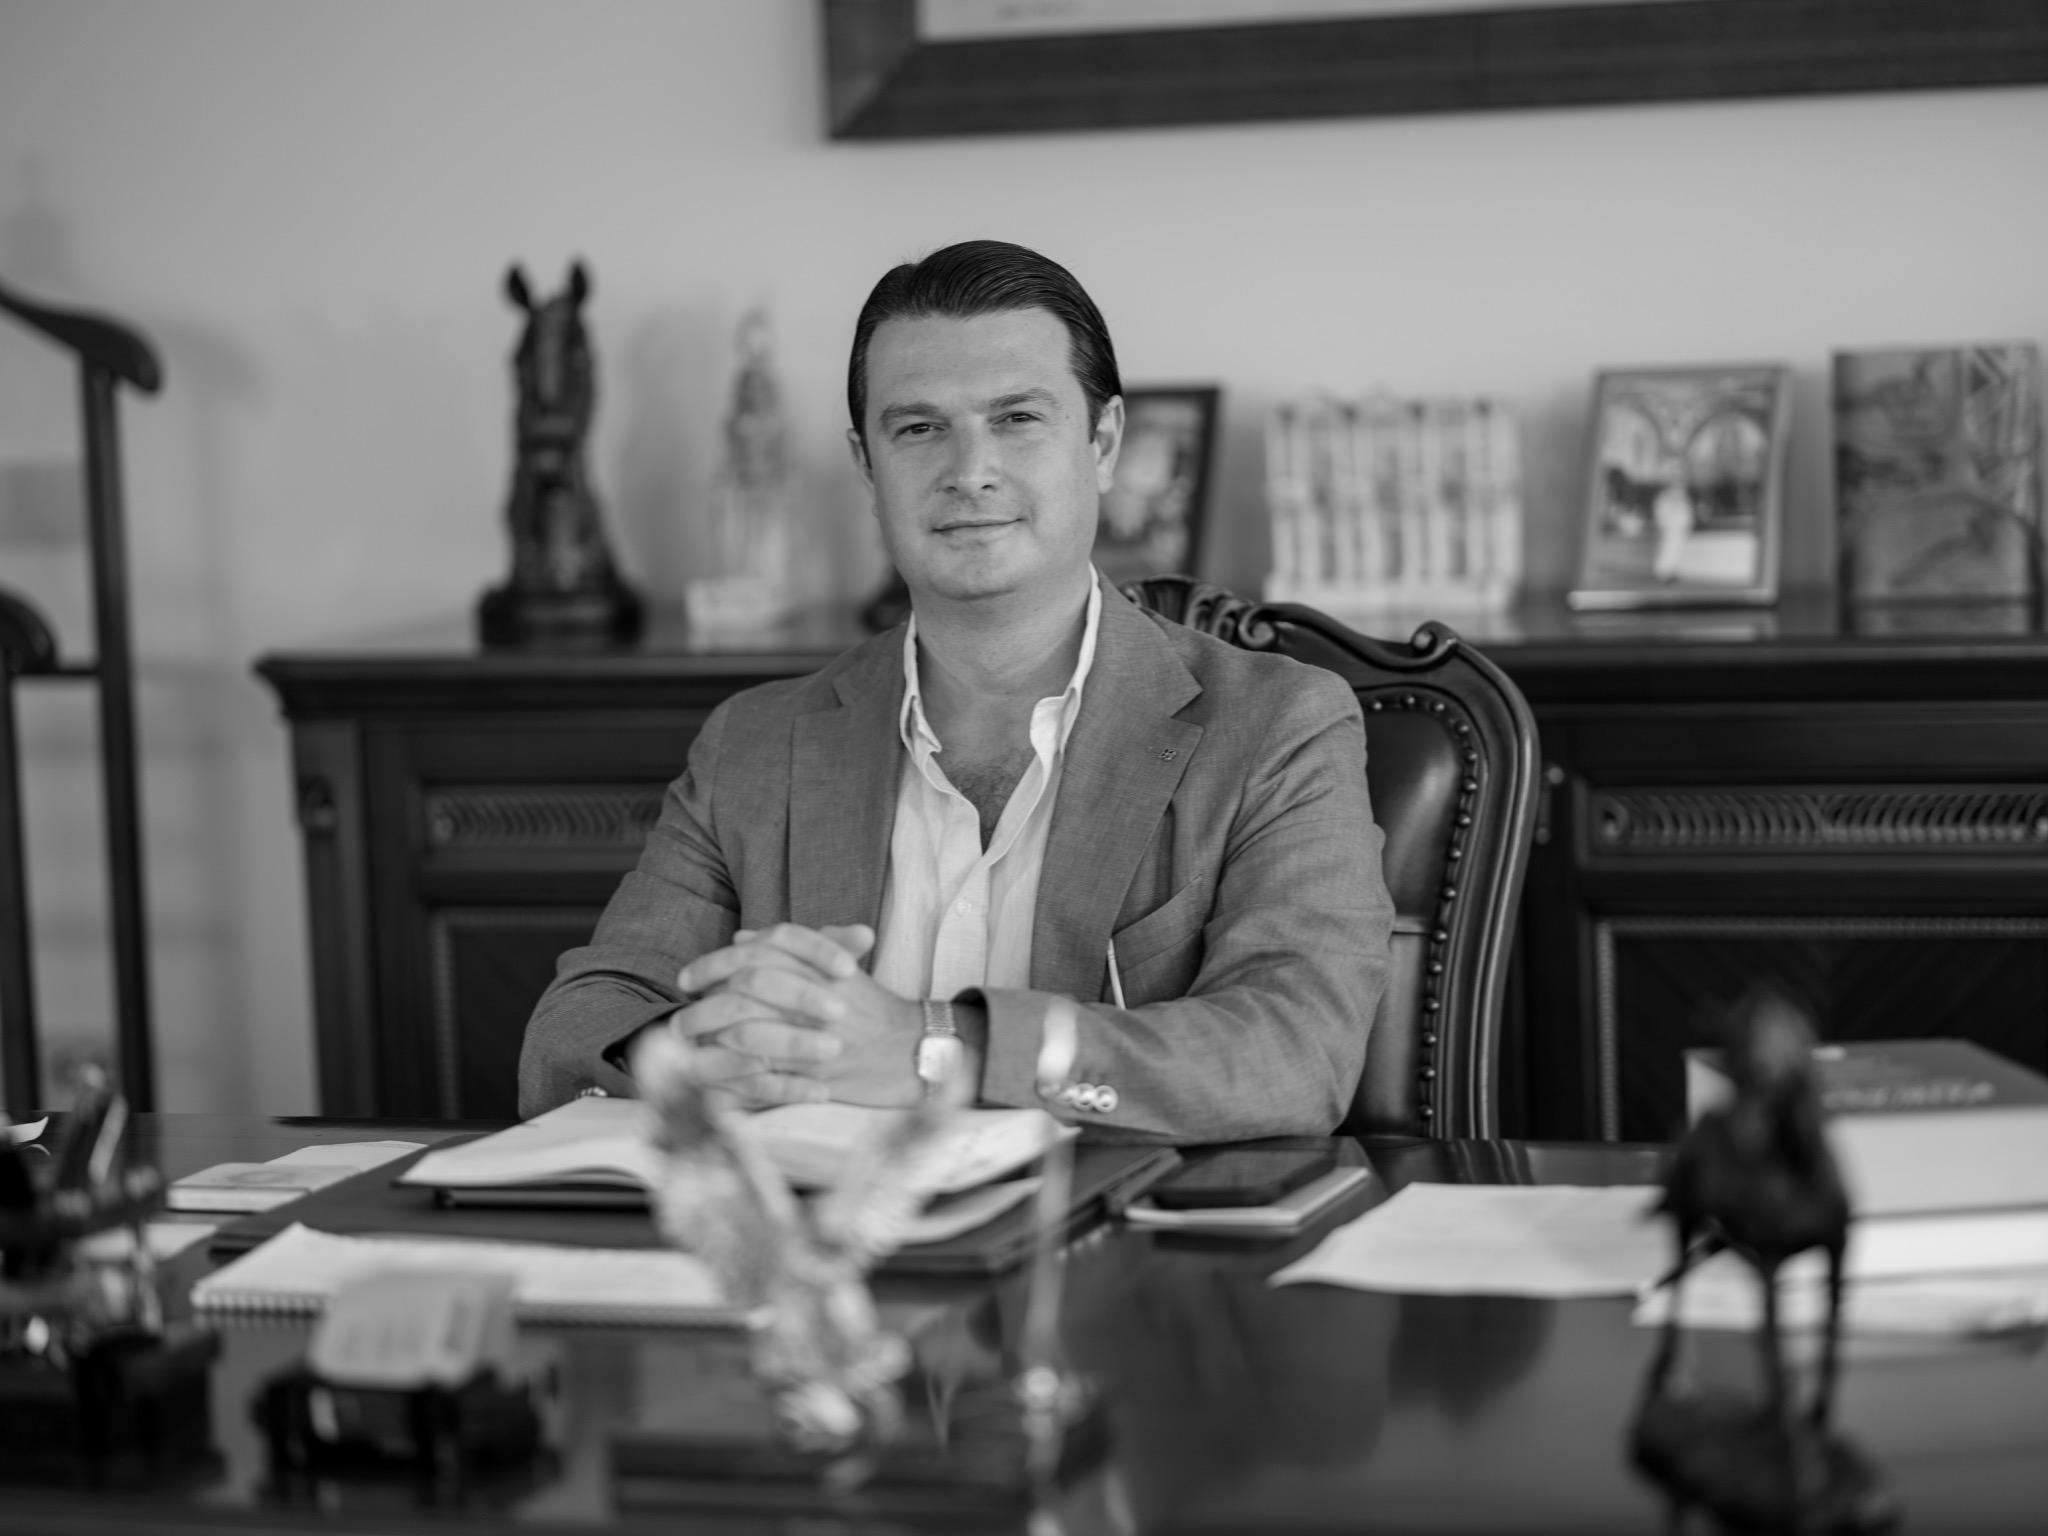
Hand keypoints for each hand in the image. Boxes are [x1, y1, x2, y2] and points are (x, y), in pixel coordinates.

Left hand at [669, 923, 926, 1108]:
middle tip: (681, 1014)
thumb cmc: (875, 1011)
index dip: (716, 962)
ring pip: (749, 1029)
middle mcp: (818, 994)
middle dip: (706, 1000)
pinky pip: (763, 1072)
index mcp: (822, 964)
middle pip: (749, 985)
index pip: (759, 951)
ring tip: (688, 1044)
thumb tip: (742, 939)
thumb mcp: (839, 969)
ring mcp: (817, 1034)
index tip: (688, 977)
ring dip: (711, 1036)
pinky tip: (711, 1072)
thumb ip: (793, 950)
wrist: (916, 1051)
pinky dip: (732, 1073)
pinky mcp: (817, 1073)